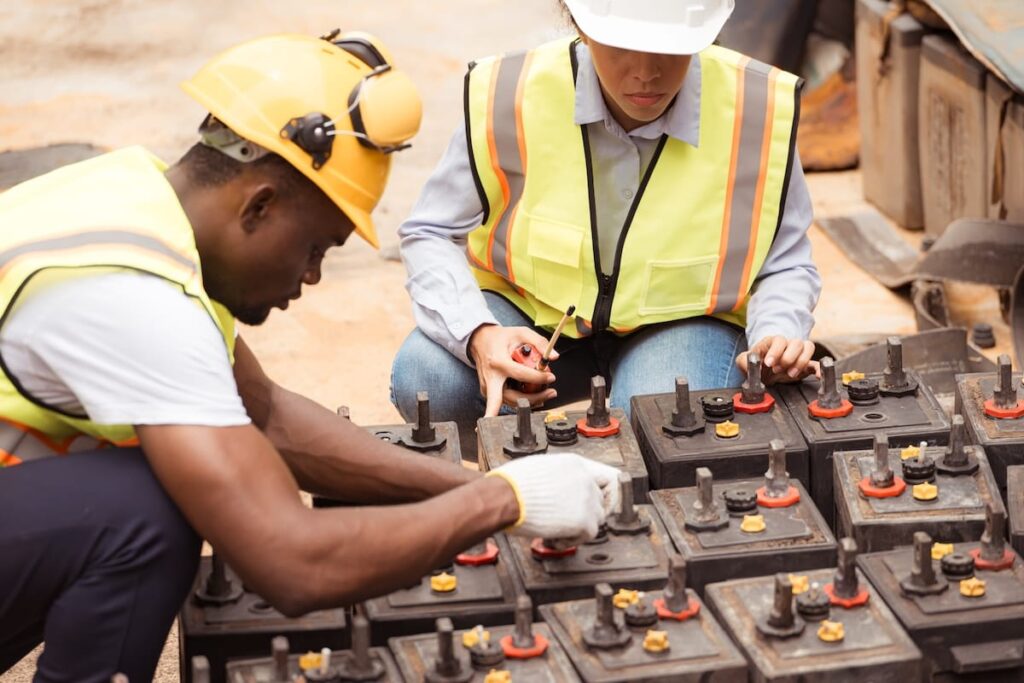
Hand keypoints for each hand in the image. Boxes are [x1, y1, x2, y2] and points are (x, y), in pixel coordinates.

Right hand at [469, 324, 558, 415]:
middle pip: (513, 397)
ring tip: (546, 392)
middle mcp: (491, 377)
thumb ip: (539, 342)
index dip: (538, 377)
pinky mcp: (488, 393)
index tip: (551, 377)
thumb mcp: (521, 333)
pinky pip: (508, 400)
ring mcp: (488, 387)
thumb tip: (554, 356)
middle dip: (532, 400)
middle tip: (549, 394)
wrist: (480, 341)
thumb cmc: (500, 338)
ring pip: (512, 402)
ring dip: (531, 400)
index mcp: (498, 362)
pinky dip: (522, 399)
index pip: (520, 374)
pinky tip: (534, 394)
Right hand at [486, 453, 619, 540]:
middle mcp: (585, 479)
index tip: (589, 502)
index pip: (601, 478)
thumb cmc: (512, 483)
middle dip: (585, 511)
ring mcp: (587, 499)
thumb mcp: (538, 467)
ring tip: (559, 531)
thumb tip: (550, 488)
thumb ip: (554, 476)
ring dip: (580, 527)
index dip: (595, 493)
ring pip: (597, 517)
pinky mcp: (584, 520)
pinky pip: (589, 535)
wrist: (506, 496)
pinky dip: (572, 540)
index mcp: (574, 464)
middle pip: (600, 499)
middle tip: (570, 520)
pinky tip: (555, 539)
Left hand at [737, 336, 816, 383]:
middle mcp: (787, 345)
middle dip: (788, 358)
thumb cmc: (755, 364)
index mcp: (772, 342)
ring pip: (808, 348)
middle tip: (777, 370)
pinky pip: (816, 363)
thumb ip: (744, 361)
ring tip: (791, 374)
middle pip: (796, 342)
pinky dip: (820, 368)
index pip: (779, 340)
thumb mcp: (743, 362)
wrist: (763, 372)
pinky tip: (819, 376)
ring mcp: (798, 353)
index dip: (775, 351)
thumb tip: (751, 361)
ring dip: (802, 361)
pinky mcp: (806, 365)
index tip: (768, 363)